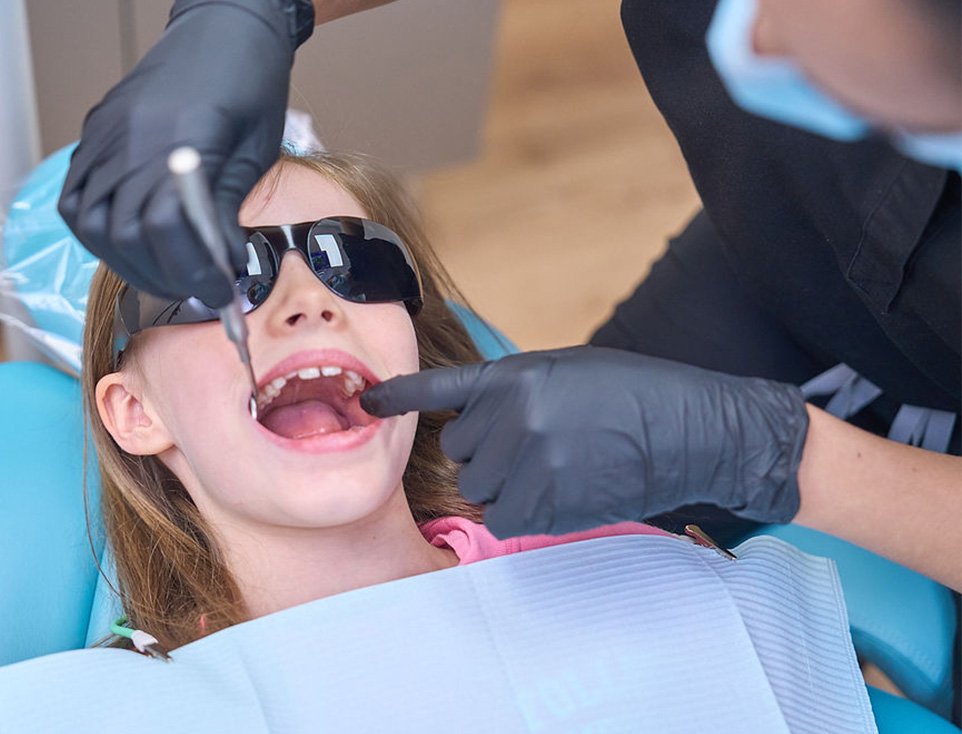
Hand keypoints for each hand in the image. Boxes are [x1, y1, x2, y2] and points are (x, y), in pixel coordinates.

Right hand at [59, 0, 313, 305]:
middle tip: (202, 291)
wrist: (223, 30)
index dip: (192, 271)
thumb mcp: (254, 154)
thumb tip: (222, 267)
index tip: (221, 293)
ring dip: (132, 264)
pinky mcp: (95, 138)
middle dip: (165, 276)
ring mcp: (104, 138)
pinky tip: (139, 246)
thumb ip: (228, 211)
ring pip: (93, 224)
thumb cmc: (250, 86)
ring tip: (173, 275)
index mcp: (178, 141)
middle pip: (124, 234)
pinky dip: (103, 234)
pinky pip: (79, 199)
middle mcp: (129, 140)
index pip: (165, 227)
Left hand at [362, 346, 809, 537]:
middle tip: (535, 447)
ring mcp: (531, 460)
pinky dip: (526, 513)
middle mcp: (514, 415)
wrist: (694, 428)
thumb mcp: (569, 372)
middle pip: (462, 451)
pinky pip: (506, 519)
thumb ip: (517, 390)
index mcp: (518, 376)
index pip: (442, 390)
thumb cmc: (636, 394)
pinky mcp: (550, 501)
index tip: (367, 402)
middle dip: (488, 452)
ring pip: (481, 488)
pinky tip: (562, 493)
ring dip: (507, 484)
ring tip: (557, 468)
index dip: (399, 396)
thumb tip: (480, 419)